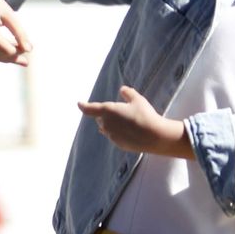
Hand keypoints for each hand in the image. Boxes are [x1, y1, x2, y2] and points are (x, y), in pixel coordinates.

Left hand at [77, 86, 191, 157]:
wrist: (154, 136)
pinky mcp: (118, 144)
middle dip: (106, 114)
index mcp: (108, 111)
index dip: (84, 106)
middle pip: (101, 118)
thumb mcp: (138, 100)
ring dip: (112, 124)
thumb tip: (122, 89)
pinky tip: (131, 131)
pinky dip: (119, 132)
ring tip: (127, 122)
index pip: (90, 109)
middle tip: (122, 111)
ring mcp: (111, 135)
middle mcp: (106, 124)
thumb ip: (128, 93)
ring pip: (107, 128)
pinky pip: (114, 136)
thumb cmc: (145, 115)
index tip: (80, 104)